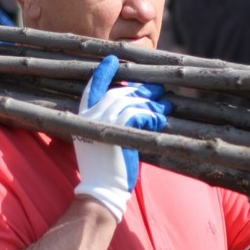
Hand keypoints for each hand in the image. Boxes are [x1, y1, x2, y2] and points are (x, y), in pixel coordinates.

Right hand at [74, 55, 169, 221]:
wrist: (101, 190)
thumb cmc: (105, 169)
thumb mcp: (102, 140)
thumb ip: (110, 122)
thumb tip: (133, 106)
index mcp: (83, 117)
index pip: (92, 87)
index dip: (103, 72)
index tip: (113, 59)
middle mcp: (91, 116)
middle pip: (119, 93)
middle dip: (141, 89)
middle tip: (158, 89)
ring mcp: (104, 123)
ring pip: (133, 103)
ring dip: (152, 103)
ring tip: (166, 105)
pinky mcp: (119, 132)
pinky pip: (140, 115)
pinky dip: (153, 116)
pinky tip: (161, 119)